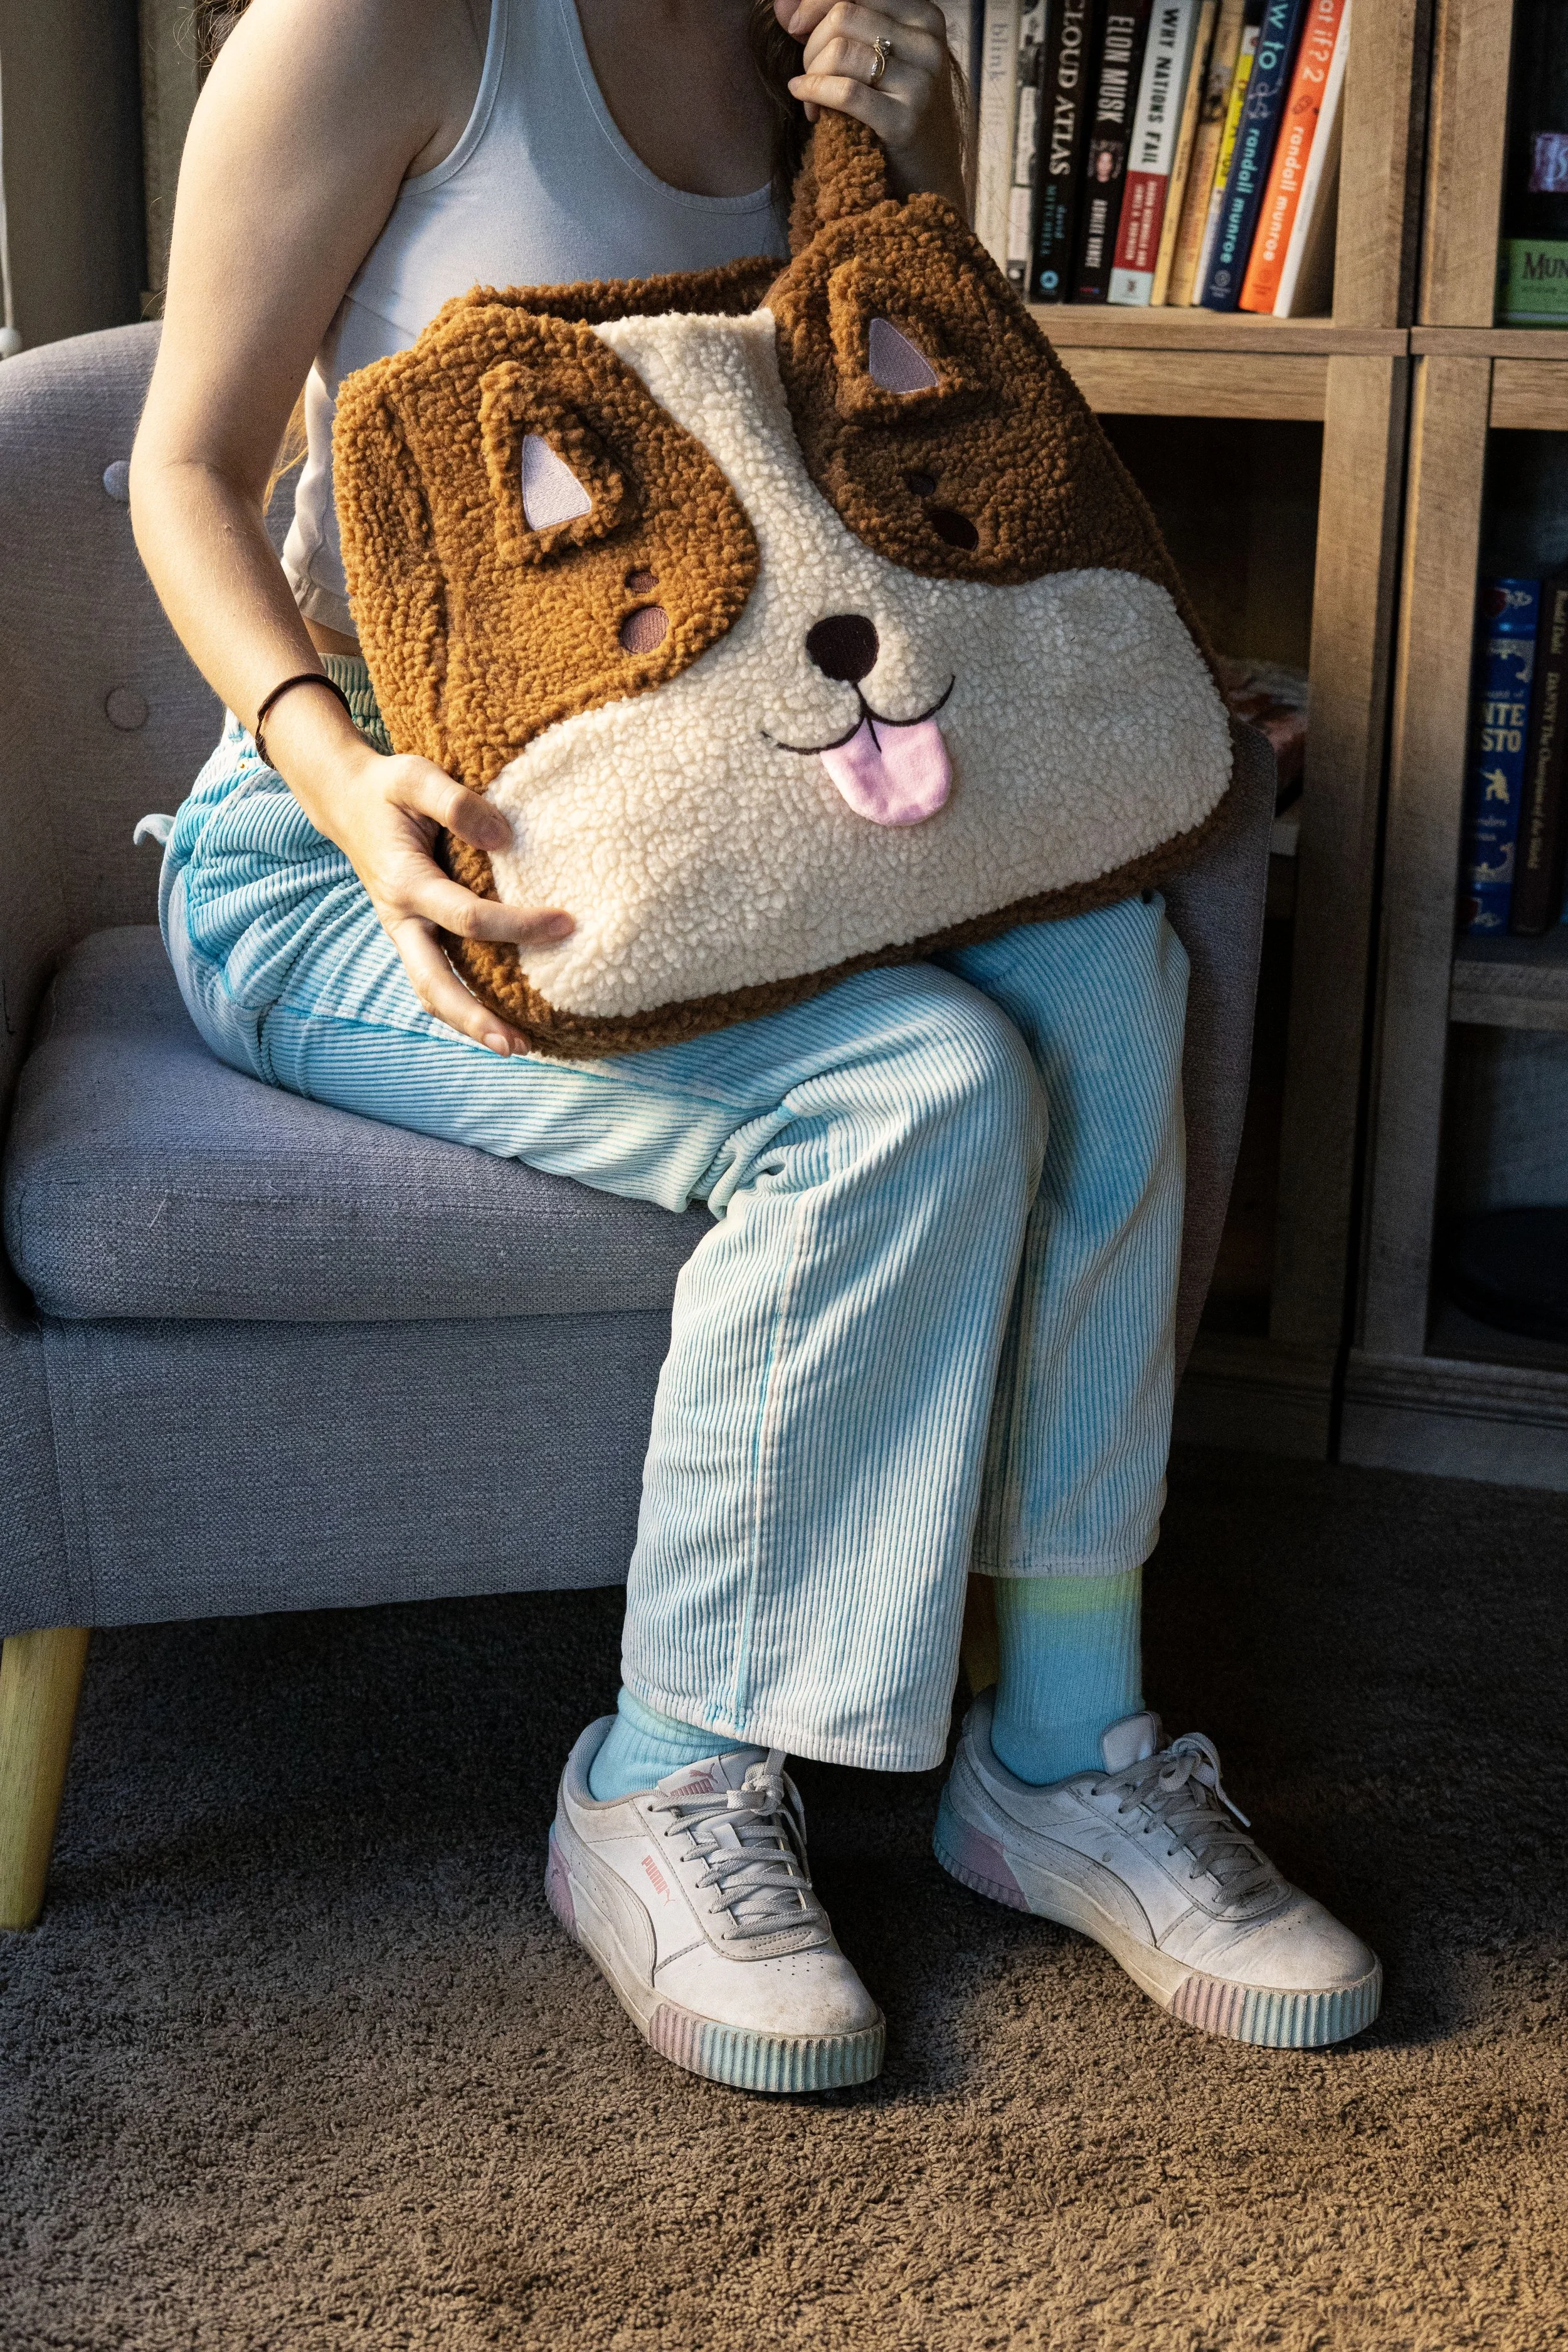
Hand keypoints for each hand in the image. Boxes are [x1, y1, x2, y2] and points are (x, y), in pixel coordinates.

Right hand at [278, 720, 572, 1056]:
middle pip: (433, 984)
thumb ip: (456, 802)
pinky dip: (466, 1004)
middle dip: (474, 1018)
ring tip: (518, 1047)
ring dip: (470, 1024)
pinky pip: (438, 979)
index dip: (517, 925)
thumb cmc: (387, 789)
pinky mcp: (416, 936)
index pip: (467, 917)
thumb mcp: (414, 776)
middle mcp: (401, 919)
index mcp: (404, 883)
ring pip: (432, 993)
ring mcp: (406, 934)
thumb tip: (503, 838)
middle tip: (519, 1046)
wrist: (346, 801)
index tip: (566, 923)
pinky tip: (503, 1017)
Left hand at [777, 0, 963, 203]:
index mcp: (923, 15)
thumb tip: (781, 5)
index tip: (794, 24)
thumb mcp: (874, 54)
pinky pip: (844, 92)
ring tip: (812, 96)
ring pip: (840, 51)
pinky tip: (807, 105)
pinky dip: (814, 94)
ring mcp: (921, 82)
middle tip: (809, 71)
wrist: (928, 171)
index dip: (814, 2)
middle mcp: (927, 42)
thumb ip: (834, 22)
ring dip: (812, 74)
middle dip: (811, 44)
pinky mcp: (906, 121)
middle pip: (843, 14)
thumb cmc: (892, 106)